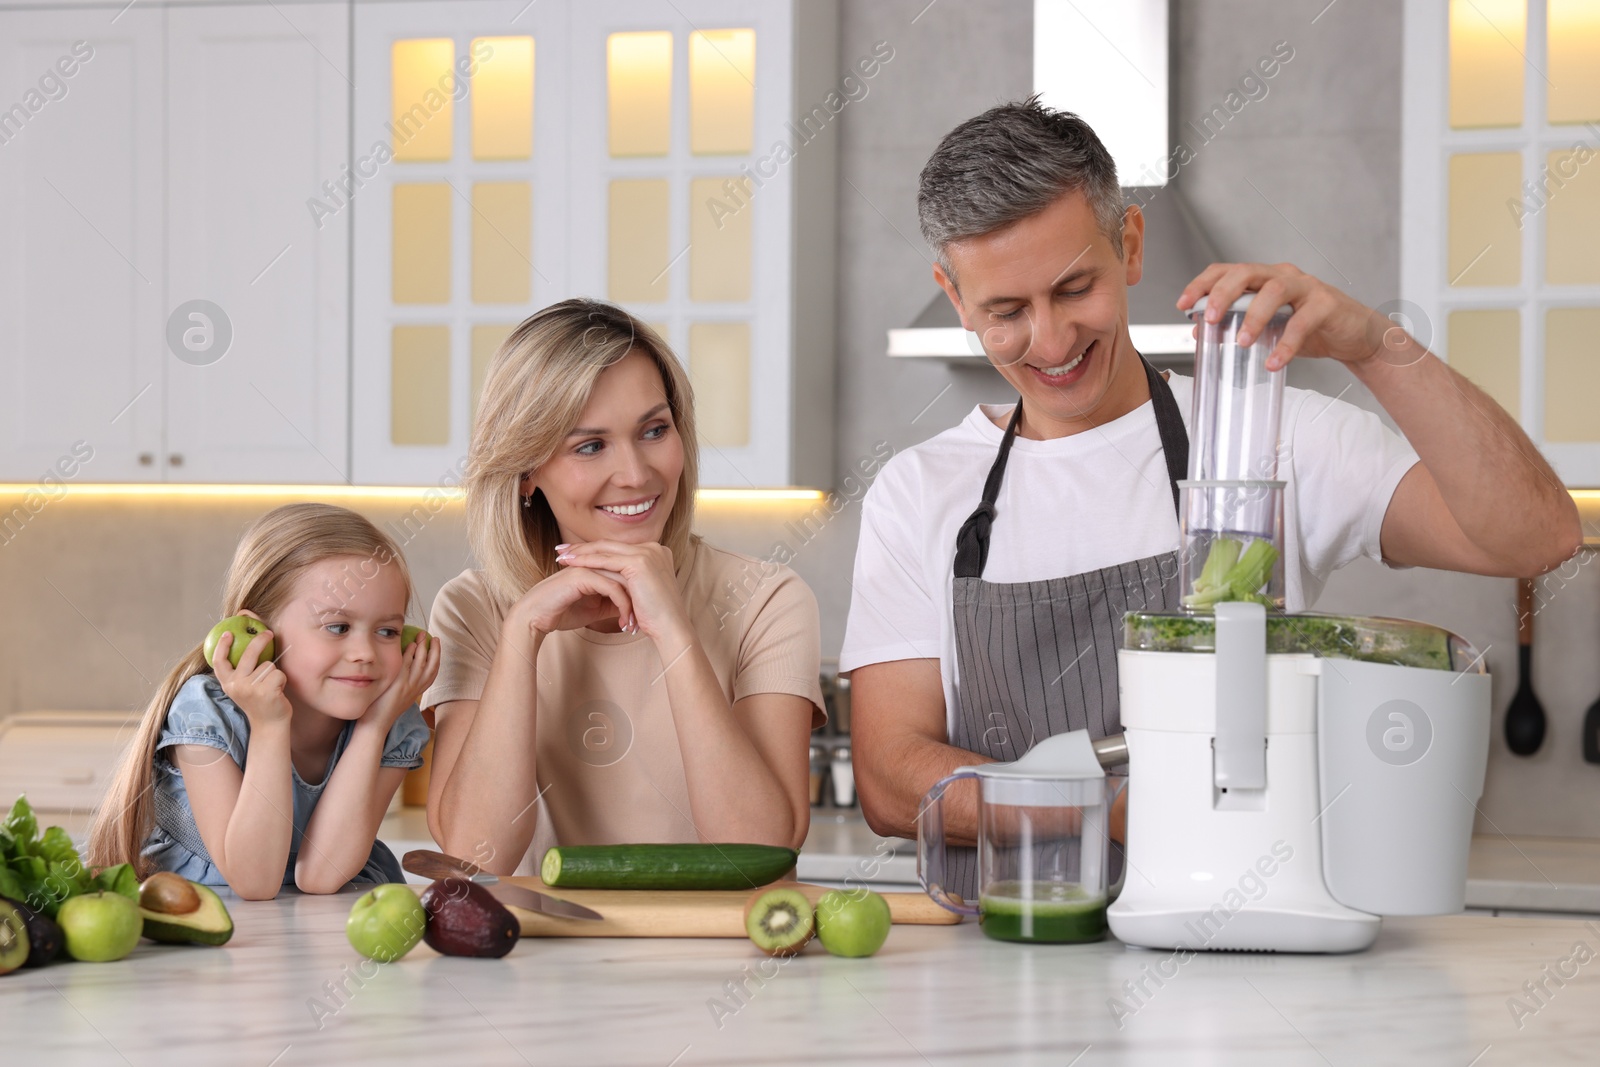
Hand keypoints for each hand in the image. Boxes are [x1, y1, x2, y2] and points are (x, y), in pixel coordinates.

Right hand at [212, 623, 290, 728]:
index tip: (228, 633)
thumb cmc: (259, 702)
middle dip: (260, 640)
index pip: (219, 662)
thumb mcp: (243, 688)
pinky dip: (282, 680)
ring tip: (271, 686)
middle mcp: (236, 685)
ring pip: (268, 665)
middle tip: (269, 633)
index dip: (222, 646)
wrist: (269, 724)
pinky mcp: (266, 691)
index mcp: (228, 684)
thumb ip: (241, 672)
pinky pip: (278, 673)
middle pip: (248, 654)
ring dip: (274, 673)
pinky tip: (278, 691)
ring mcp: (250, 689)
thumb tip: (246, 645)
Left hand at [359, 630, 441, 733]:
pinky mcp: (398, 684)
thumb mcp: (397, 698)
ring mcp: (408, 686)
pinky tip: (411, 644)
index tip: (436, 648)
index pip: (432, 673)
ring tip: (422, 636)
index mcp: (416, 692)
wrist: (376, 725)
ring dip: (424, 648)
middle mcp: (416, 689)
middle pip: (432, 666)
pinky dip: (411, 654)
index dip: (436, 659)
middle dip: (435, 650)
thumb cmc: (382, 711)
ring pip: (422, 663)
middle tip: (433, 637)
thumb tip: (401, 672)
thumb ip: (402, 685)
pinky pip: (407, 665)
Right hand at [512, 565, 634, 637]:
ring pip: (623, 581)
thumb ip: (614, 603)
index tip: (645, 618)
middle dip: (639, 600)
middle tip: (645, 623)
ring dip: (632, 605)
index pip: (627, 575)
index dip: (638, 596)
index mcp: (597, 567)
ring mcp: (588, 567)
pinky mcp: (583, 576)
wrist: (535, 617)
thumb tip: (636, 608)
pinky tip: (624, 622)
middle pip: (629, 575)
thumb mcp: (596, 609)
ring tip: (634, 626)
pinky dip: (622, 606)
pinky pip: (612, 588)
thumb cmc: (562, 612)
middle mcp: (594, 563)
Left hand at [554, 540, 689, 641]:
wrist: (671, 628)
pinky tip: (571, 563)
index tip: (575, 554)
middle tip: (561, 550)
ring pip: (605, 550)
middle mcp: (653, 548)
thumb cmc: (657, 617)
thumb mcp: (642, 591)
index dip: (595, 550)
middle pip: (610, 545)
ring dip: (580, 552)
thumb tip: (610, 580)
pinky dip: (586, 560)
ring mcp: (647, 553)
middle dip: (583, 547)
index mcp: (655, 553)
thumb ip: (630, 580)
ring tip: (561, 556)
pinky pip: (605, 560)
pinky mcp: (639, 562)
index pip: (618, 548)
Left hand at [1177, 262, 1410, 371]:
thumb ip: (1237, 326)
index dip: (1202, 284)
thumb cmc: (1310, 328)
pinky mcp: (1327, 304)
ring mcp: (1307, 287)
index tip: (1182, 304)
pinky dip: (1286, 344)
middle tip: (1210, 320)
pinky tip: (1274, 362)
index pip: (1227, 271)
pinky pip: (1303, 322)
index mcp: (1264, 278)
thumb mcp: (1268, 328)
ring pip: (1275, 290)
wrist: (1354, 337)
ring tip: (1242, 342)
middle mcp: (1283, 276)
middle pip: (1247, 272)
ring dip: (1253, 316)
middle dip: (1223, 293)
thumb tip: (1200, 332)